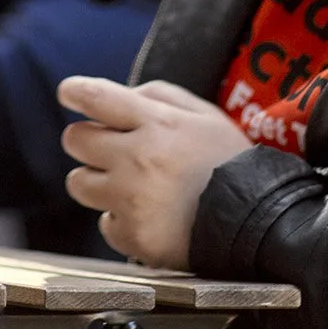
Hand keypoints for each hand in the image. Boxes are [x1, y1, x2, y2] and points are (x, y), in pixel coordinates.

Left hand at [59, 76, 252, 268]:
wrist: (258, 223)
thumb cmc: (232, 165)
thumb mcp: (205, 116)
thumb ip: (161, 97)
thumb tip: (124, 93)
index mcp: (156, 124)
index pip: (97, 97)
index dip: (75, 91)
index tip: (69, 92)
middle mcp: (138, 159)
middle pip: (75, 140)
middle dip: (86, 141)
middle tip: (107, 149)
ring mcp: (132, 200)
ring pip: (78, 183)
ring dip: (96, 181)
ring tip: (126, 186)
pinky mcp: (134, 237)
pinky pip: (105, 224)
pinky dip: (120, 220)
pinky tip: (147, 216)